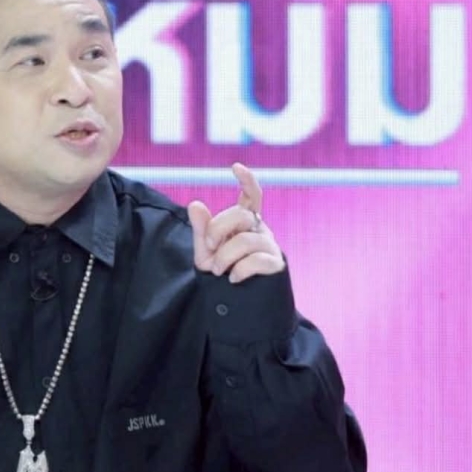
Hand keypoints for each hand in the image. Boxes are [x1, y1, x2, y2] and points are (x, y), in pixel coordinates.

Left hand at [188, 162, 283, 283]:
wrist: (236, 305)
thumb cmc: (222, 273)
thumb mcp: (205, 252)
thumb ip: (201, 229)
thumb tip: (195, 204)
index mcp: (244, 222)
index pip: (252, 196)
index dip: (247, 180)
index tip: (236, 167)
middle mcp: (260, 229)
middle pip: (241, 215)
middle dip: (218, 229)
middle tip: (209, 246)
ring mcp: (270, 246)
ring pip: (246, 240)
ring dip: (225, 257)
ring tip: (219, 271)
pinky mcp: (276, 265)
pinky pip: (257, 260)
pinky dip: (240, 270)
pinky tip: (234, 279)